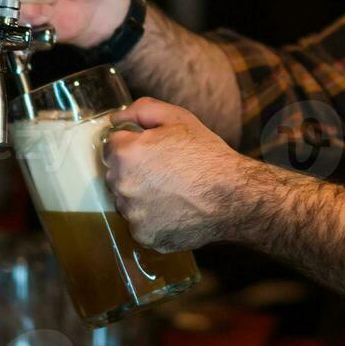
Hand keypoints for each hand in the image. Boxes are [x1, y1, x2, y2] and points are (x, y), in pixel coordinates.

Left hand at [103, 98, 243, 252]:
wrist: (233, 196)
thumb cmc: (206, 154)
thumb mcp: (178, 118)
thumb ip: (141, 110)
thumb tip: (115, 119)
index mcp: (126, 154)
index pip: (112, 147)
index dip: (133, 145)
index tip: (153, 151)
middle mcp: (122, 185)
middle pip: (116, 175)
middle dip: (134, 171)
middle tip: (165, 171)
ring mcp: (132, 214)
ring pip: (127, 201)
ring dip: (141, 196)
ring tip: (172, 191)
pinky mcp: (144, 235)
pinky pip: (140, 223)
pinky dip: (153, 218)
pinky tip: (174, 209)